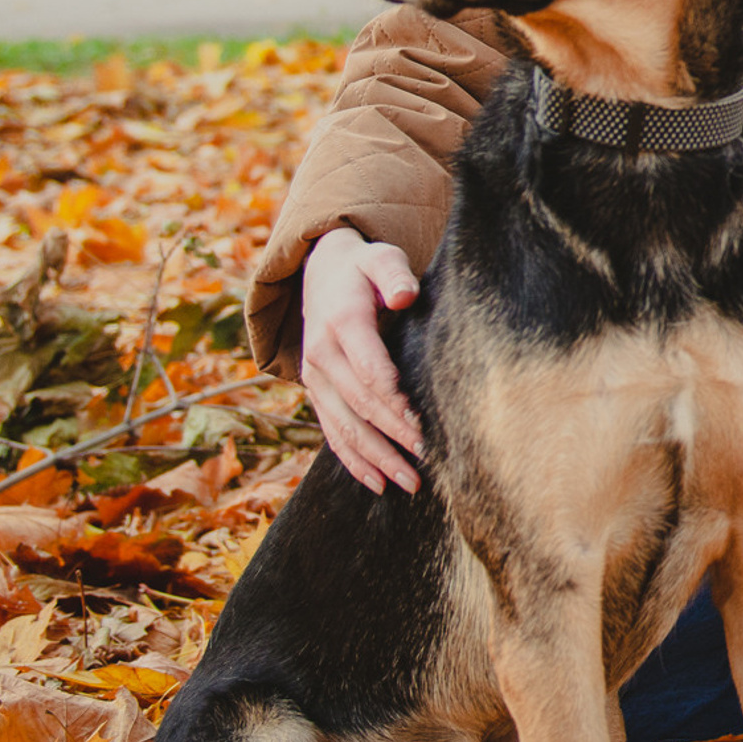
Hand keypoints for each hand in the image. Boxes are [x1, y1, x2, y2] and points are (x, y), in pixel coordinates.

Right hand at [299, 226, 426, 493]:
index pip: (369, 371)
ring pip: (344, 427)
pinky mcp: (318, 392)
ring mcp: (315, 378)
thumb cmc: (364, 268)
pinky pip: (332, 431)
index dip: (393, 401)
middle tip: (427, 462)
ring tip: (408, 483)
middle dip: (393, 437)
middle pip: (359, 405)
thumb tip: (404, 296)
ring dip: (376, 459)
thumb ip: (393, 275)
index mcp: (341, 324)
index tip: (422, 426)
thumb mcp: (380, 258)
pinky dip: (353, 460)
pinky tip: (377, 483)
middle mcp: (322, 356)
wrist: (321, 273)